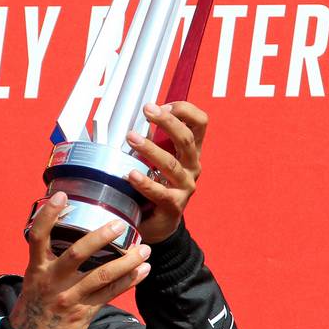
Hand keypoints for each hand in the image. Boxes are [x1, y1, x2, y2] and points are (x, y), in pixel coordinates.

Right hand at [11, 192, 151, 328]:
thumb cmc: (34, 306)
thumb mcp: (34, 279)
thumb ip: (49, 259)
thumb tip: (66, 233)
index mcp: (37, 267)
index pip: (38, 236)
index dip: (49, 215)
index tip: (62, 195)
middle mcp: (52, 280)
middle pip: (78, 252)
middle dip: (101, 237)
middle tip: (120, 223)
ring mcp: (69, 296)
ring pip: (103, 275)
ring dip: (127, 261)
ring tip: (145, 249)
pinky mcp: (83, 312)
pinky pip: (111, 293)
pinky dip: (129, 280)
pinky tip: (143, 271)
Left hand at [125, 101, 207, 243]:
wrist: (159, 223)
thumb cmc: (156, 184)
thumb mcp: (158, 158)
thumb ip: (151, 139)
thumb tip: (128, 117)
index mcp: (190, 151)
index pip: (200, 123)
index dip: (185, 110)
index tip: (163, 105)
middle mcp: (192, 166)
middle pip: (187, 139)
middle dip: (168, 122)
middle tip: (147, 110)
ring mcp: (185, 187)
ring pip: (172, 165)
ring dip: (151, 149)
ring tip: (131, 138)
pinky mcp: (174, 206)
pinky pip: (161, 192)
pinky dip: (145, 182)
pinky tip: (131, 175)